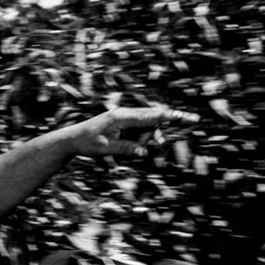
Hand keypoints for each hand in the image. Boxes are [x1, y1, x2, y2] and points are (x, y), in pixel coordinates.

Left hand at [63, 107, 198, 158]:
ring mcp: (125, 118)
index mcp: (121, 117)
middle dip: (168, 125)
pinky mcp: (124, 123)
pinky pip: (140, 128)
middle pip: (153, 118)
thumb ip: (126, 148)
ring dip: (151, 137)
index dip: (170, 117)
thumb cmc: (87, 143)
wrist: (73, 138)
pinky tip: (140, 146)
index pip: (150, 117)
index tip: (185, 117)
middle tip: (192, 123)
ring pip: (148, 125)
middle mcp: (125, 114)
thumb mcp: (106, 148)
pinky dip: (144, 137)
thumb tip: (144, 150)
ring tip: (143, 148)